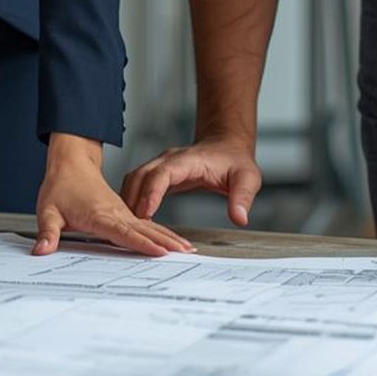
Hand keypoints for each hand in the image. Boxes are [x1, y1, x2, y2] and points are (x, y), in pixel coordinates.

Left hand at [32, 135, 195, 256]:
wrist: (71, 164)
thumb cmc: (60, 187)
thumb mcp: (47, 210)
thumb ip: (47, 233)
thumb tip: (41, 250)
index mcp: (98, 214)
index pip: (122, 232)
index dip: (141, 243)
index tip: (159, 251)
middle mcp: (115, 212)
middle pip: (144, 229)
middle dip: (165, 242)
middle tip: (186, 253)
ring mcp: (122, 212)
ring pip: (149, 226)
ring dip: (169, 237)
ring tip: (187, 249)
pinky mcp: (124, 213)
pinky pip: (146, 225)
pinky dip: (161, 233)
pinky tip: (172, 241)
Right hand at [120, 134, 262, 227]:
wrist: (227, 147)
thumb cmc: (235, 162)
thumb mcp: (247, 178)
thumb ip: (242, 198)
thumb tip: (240, 218)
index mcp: (188, 160)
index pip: (163, 173)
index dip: (151, 193)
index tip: (145, 213)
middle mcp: (169, 160)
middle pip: (140, 176)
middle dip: (133, 200)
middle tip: (132, 228)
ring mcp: (162, 166)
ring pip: (135, 180)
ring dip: (129, 201)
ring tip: (130, 227)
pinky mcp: (159, 174)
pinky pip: (139, 185)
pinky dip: (133, 200)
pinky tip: (135, 220)